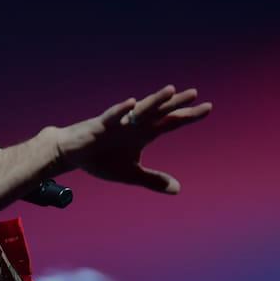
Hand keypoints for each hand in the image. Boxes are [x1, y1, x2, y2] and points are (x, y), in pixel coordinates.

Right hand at [51, 85, 211, 193]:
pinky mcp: (100, 125)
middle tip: (195, 94)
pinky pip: (113, 116)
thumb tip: (178, 189)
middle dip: (176, 104)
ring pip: (140, 110)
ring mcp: (119, 123)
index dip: (188, 116)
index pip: (170, 123)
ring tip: (170, 91)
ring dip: (154, 101)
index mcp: (144, 134)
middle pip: (160, 112)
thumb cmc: (101, 159)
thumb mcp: (131, 174)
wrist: (72, 153)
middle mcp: (134, 124)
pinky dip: (122, 110)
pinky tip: (132, 103)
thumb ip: (153, 180)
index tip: (208, 108)